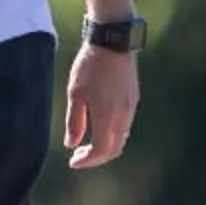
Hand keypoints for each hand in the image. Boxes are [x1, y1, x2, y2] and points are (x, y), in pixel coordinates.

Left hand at [63, 43, 138, 169]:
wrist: (113, 42)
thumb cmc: (90, 66)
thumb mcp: (75, 94)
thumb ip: (75, 122)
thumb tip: (71, 144)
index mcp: (108, 116)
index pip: (101, 151)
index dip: (87, 161)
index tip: (73, 162)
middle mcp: (123, 115)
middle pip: (114, 148)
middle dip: (96, 157)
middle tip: (78, 154)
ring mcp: (131, 107)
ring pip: (121, 137)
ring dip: (105, 145)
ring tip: (86, 142)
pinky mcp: (134, 98)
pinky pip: (125, 125)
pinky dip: (112, 133)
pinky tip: (99, 126)